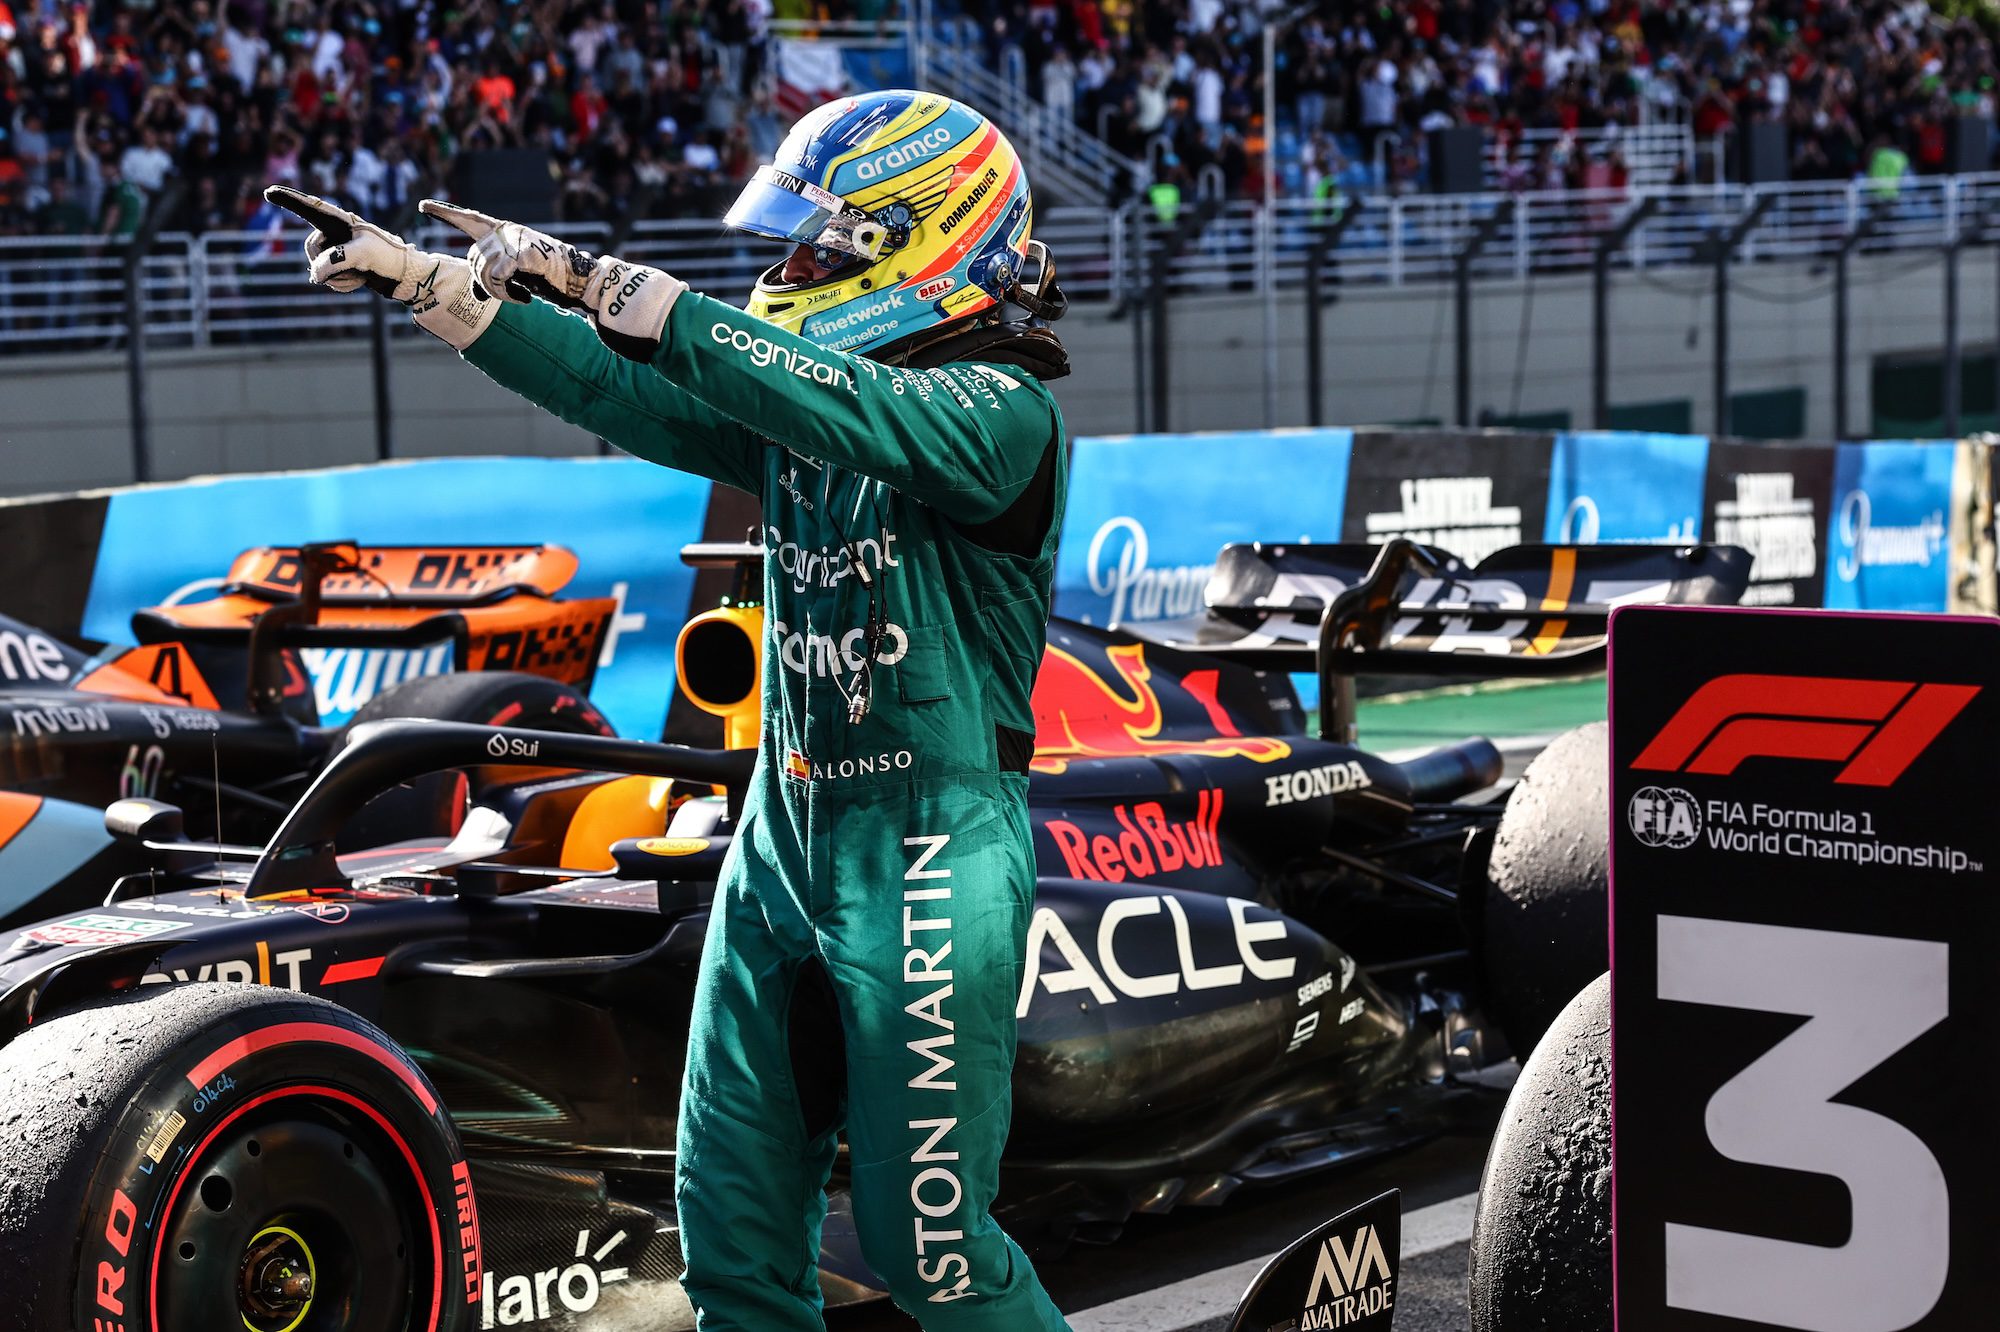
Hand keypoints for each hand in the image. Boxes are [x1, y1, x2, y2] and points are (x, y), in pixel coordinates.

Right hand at [265, 185, 495, 349]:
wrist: (406, 277)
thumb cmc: (387, 258)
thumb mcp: (362, 255)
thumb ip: (334, 260)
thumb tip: (315, 275)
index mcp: (340, 221)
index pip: (309, 208)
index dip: (289, 200)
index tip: (269, 192)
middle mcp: (335, 233)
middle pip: (311, 250)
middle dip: (328, 264)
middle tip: (354, 267)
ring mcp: (338, 250)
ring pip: (319, 268)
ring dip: (338, 278)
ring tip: (361, 274)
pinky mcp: (343, 266)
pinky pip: (328, 278)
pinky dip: (342, 285)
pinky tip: (360, 281)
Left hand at [420, 198, 685, 362]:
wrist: (585, 283)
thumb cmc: (555, 280)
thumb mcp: (520, 275)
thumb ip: (497, 274)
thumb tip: (477, 291)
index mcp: (505, 233)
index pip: (470, 219)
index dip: (446, 213)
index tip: (424, 207)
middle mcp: (507, 231)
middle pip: (474, 258)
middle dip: (485, 283)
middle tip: (508, 296)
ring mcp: (517, 239)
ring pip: (484, 268)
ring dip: (497, 292)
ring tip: (518, 297)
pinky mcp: (526, 252)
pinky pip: (499, 275)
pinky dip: (508, 293)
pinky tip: (525, 299)